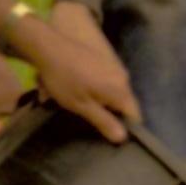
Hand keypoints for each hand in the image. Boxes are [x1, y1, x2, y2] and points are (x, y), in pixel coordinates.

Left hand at [17, 9, 137, 142]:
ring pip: (116, 92)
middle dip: (113, 114)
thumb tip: (123, 138)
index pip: (135, 116)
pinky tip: (83, 90)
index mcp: (120, 89)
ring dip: (104, 102)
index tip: (110, 135)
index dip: (126, 128)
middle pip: (125, 104)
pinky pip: (109, 81)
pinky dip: (100, 90)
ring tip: (85, 106)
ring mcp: (114, 66)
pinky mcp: (105, 59)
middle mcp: (123, 76)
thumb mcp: (81, 105)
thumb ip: (104, 122)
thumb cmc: (64, 79)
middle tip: (93, 122)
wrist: (50, 46)